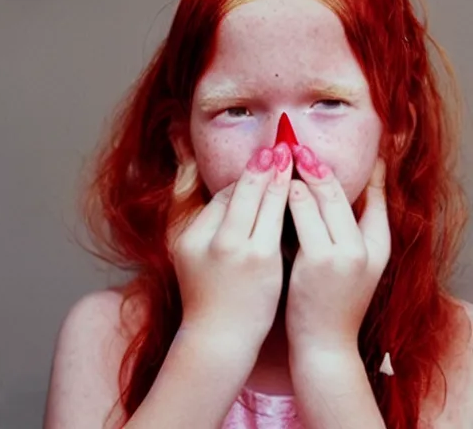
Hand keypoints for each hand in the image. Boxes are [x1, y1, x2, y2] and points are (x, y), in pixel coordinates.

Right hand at [169, 142, 293, 364]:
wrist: (218, 338)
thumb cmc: (202, 291)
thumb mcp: (184, 245)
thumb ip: (186, 203)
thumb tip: (186, 161)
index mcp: (195, 233)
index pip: (223, 195)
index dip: (244, 177)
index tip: (259, 162)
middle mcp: (216, 238)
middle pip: (242, 190)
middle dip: (261, 166)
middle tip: (278, 146)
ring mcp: (241, 251)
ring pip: (262, 202)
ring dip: (277, 178)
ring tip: (291, 158)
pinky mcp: (264, 263)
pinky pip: (276, 223)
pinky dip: (286, 203)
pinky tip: (300, 193)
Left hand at [285, 151, 389, 358]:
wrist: (323, 344)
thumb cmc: (326, 299)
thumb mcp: (345, 263)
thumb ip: (340, 231)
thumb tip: (321, 190)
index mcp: (378, 249)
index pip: (378, 200)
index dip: (365, 172)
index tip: (344, 149)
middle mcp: (366, 250)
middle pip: (342, 193)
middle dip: (318, 166)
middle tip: (297, 144)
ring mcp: (344, 255)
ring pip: (322, 199)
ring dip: (302, 174)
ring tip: (285, 155)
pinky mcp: (320, 261)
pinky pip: (303, 215)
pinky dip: (292, 195)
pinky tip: (280, 183)